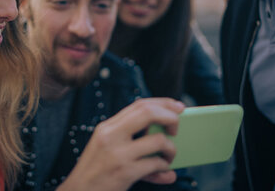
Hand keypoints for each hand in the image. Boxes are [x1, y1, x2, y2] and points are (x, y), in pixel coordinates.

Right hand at [57, 98, 184, 190]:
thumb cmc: (96, 172)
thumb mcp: (107, 148)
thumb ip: (131, 140)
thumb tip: (164, 140)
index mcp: (107, 127)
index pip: (139, 105)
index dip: (162, 103)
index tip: (178, 106)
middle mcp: (111, 135)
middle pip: (148, 112)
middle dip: (170, 117)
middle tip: (176, 129)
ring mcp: (118, 153)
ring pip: (158, 140)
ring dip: (171, 149)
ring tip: (169, 157)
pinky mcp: (124, 172)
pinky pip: (156, 163)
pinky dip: (164, 167)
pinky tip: (163, 171)